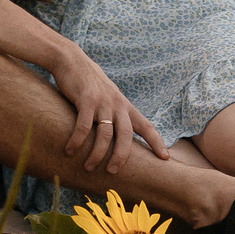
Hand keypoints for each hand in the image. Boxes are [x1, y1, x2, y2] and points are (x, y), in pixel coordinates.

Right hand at [52, 49, 168, 173]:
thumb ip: (115, 114)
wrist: (73, 61)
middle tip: (113, 172)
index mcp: (125, 107)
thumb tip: (117, 137)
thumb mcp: (109, 98)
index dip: (157, 142)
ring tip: (88, 167)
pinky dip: (77, 140)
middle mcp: (117, 105)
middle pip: (126, 135)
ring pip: (104, 134)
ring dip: (96, 153)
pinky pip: (83, 126)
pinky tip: (69, 151)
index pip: (147, 126)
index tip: (165, 158)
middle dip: (122, 156)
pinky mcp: (86, 100)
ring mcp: (102, 102)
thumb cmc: (90, 84)